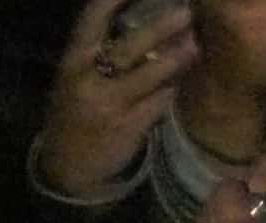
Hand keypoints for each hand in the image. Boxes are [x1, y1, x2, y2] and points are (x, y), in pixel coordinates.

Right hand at [36, 0, 198, 197]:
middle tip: (187, 11)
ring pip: (148, 76)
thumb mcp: (77, 78)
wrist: (68, 164)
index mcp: (73, 60)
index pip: (91, 19)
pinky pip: (158, 104)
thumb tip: (143, 26)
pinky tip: (192, 79)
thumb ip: (101, 54)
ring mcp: (110, 104)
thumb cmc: (78, 112)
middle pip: (128, 46)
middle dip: (159, 27)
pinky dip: (174, 90)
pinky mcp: (129, 128)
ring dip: (176, 58)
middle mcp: (89, 78)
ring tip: (198, 43)